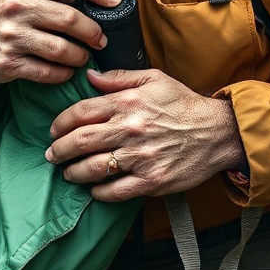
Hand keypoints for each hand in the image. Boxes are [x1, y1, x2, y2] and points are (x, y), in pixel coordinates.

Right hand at [0, 0, 121, 83]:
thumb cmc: (1, 10)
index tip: (115, 0)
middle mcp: (17, 7)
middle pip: (69, 19)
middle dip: (93, 32)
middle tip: (99, 39)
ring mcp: (11, 37)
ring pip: (62, 50)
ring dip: (80, 56)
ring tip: (82, 56)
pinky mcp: (8, 63)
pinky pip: (47, 72)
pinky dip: (63, 73)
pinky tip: (65, 70)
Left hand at [45, 69, 244, 201]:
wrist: (218, 132)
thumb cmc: (184, 104)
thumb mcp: (153, 79)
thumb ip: (118, 77)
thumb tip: (89, 77)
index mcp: (128, 102)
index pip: (81, 112)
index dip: (60, 122)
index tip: (54, 130)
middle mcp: (130, 130)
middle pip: (80, 141)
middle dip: (59, 150)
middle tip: (52, 155)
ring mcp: (140, 158)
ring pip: (93, 168)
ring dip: (73, 173)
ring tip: (68, 173)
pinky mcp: (151, 181)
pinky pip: (115, 191)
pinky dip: (98, 192)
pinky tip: (94, 189)